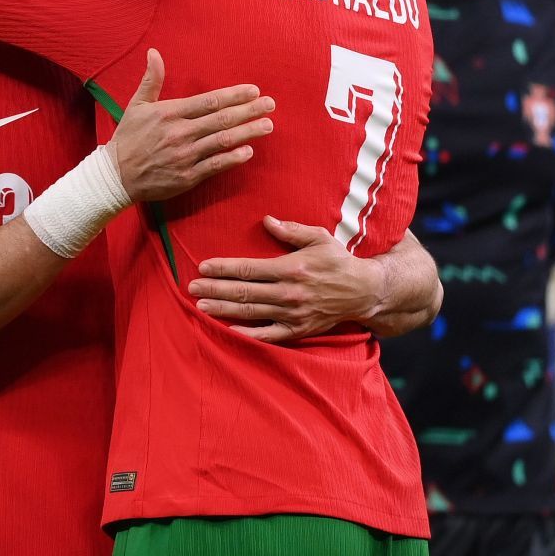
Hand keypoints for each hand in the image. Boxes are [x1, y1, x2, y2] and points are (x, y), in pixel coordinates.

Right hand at [106, 49, 273, 202]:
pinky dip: (233, 158)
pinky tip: (249, 151)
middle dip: (249, 111)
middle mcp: (180, 133)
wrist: (116, 176)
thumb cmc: (128, 138)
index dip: (234, 95)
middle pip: (222, 119)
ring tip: (267, 125)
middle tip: (270, 104)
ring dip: (248, 132)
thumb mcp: (136, 105)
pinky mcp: (186, 177)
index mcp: (170, 113)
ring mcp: (185, 156)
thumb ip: (151, 79)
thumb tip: (154, 52)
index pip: (209, 101)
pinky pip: (215, 166)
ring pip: (222, 141)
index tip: (254, 90)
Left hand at [190, 223, 440, 341]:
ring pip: (251, 312)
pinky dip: (248, 334)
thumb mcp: (319, 238)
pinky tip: (228, 329)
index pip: (249, 269)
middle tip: (190, 287)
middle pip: (244, 291)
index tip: (203, 267)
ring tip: (200, 305)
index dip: (224, 268)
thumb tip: (266, 220)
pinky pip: (269, 335)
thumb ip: (291, 230)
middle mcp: (289, 292)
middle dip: (215, 289)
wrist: (364, 292)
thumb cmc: (339, 261)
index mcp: (292, 268)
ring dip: (223, 309)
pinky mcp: (298, 330)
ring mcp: (293, 313)